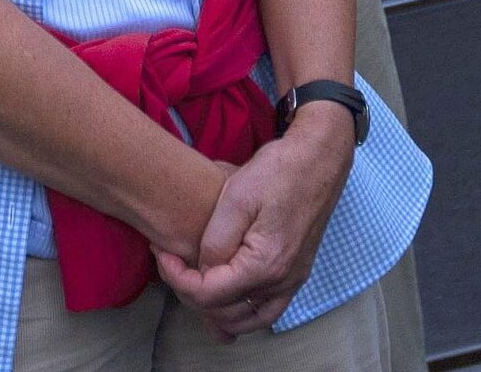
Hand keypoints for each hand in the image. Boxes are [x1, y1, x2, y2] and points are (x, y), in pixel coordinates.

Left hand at [156, 113, 355, 340]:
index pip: (208, 295)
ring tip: (190, 282)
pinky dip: (242, 313)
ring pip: (247, 321)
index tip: (162, 253)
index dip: (176, 278)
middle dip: (189, 293)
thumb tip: (203, 271)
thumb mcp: (235, 198)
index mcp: (265, 266)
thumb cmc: (277, 172)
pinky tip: (224, 302)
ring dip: (215, 311)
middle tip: (171, 263)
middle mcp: (282, 283)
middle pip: (224, 313)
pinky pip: (267, 310)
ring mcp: (292, 282)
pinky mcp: (295, 274)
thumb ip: (215, 242)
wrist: (318, 160)